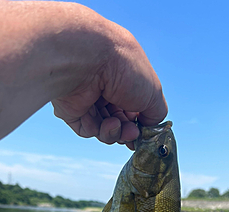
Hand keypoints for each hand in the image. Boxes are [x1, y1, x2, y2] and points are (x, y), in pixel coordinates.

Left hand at [52, 24, 167, 149]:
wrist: (88, 60)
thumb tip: (149, 128)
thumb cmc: (124, 68)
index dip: (139, 123)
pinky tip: (103, 123)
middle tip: (131, 134)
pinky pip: (87, 129)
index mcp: (125, 78)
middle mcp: (106, 87)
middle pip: (120, 121)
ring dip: (114, 132)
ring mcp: (88, 99)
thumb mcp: (153, 93)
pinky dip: (98, 130)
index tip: (144, 133)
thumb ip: (156, 113)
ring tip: (116, 125)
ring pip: (104, 128)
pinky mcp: (72, 110)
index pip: (134, 107)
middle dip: (127, 131)